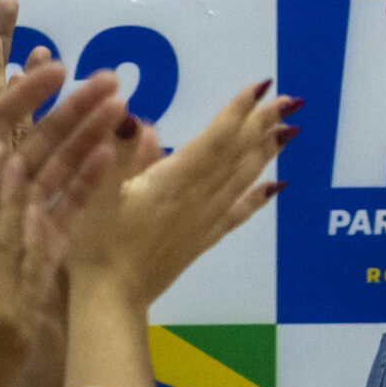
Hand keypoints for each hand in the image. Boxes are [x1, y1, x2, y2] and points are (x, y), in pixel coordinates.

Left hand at [0, 63, 126, 228]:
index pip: (0, 119)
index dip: (29, 92)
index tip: (60, 67)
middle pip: (42, 137)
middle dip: (75, 105)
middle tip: (111, 78)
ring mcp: (27, 209)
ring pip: (62, 164)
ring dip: (90, 133)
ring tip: (120, 104)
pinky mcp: (46, 240)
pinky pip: (69, 204)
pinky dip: (89, 180)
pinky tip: (110, 154)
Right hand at [66, 81, 286, 311]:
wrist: (110, 300)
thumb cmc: (94, 245)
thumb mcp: (94, 194)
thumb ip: (119, 155)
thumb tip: (133, 117)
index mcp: (174, 181)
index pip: (215, 139)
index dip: (238, 111)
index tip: (262, 87)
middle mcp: (198, 198)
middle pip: (237, 154)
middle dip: (263, 124)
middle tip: (291, 99)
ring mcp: (204, 220)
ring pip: (243, 179)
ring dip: (266, 151)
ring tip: (288, 129)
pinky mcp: (202, 239)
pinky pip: (238, 213)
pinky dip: (258, 196)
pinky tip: (275, 186)